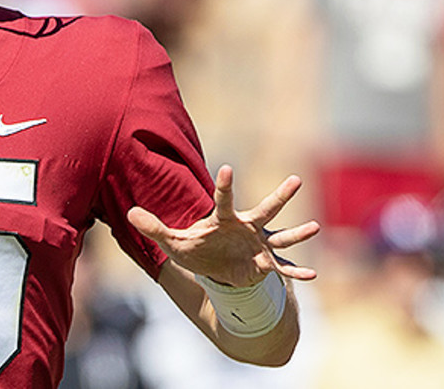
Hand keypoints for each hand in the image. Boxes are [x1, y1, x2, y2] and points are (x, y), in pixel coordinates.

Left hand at [127, 165, 319, 286]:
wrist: (213, 270)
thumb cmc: (195, 249)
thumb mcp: (172, 242)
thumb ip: (154, 228)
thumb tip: (128, 213)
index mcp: (223, 219)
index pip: (223, 200)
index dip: (225, 186)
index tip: (227, 168)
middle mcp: (246, 227)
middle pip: (265, 209)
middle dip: (280, 196)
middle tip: (297, 179)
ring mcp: (258, 245)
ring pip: (281, 236)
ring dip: (297, 233)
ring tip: (315, 227)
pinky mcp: (264, 264)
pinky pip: (283, 268)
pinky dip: (296, 272)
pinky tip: (313, 275)